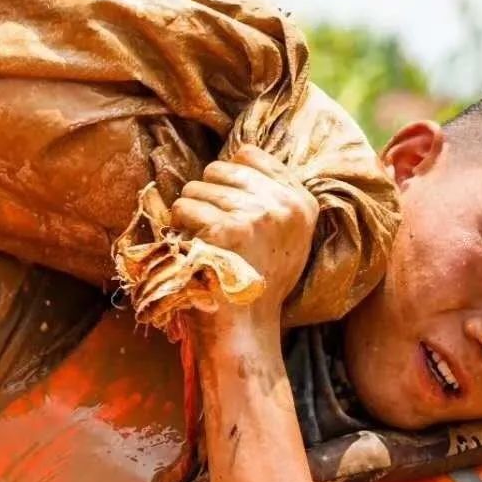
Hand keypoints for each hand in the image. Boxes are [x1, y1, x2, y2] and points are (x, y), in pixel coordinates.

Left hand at [171, 145, 318, 328]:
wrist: (246, 328)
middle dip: (207, 194)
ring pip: (197, 186)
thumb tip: (237, 157)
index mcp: (302, 202)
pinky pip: (185, 207)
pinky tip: (191, 246)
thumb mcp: (288, 238)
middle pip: (220, 168)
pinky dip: (179, 225)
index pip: (251, 154)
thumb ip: (274, 198)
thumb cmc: (258, 284)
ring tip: (203, 241)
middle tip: (211, 228)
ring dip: (190, 211)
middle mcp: (283, 205)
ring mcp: (255, 215)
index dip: (228, 176)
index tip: (227, 206)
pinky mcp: (225, 230)